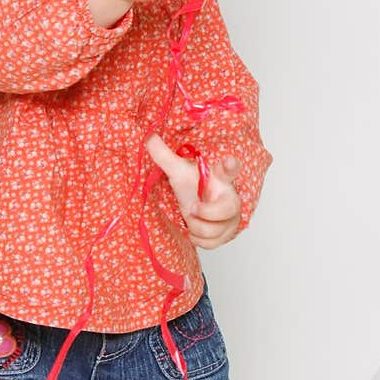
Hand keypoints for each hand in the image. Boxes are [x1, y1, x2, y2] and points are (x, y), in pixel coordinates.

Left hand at [145, 133, 242, 247]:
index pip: (231, 169)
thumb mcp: (178, 172)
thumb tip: (148, 137)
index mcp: (220, 177)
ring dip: (196, 226)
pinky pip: (212, 243)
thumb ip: (164, 155)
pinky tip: (194, 228)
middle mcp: (230, 196)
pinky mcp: (228, 233)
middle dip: (205, 212)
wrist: (198, 207)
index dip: (231, 166)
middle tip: (192, 207)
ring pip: (215, 230)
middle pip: (227, 209)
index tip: (228, 161)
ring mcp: (232, 217)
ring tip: (191, 216)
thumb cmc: (193, 187)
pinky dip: (198, 238)